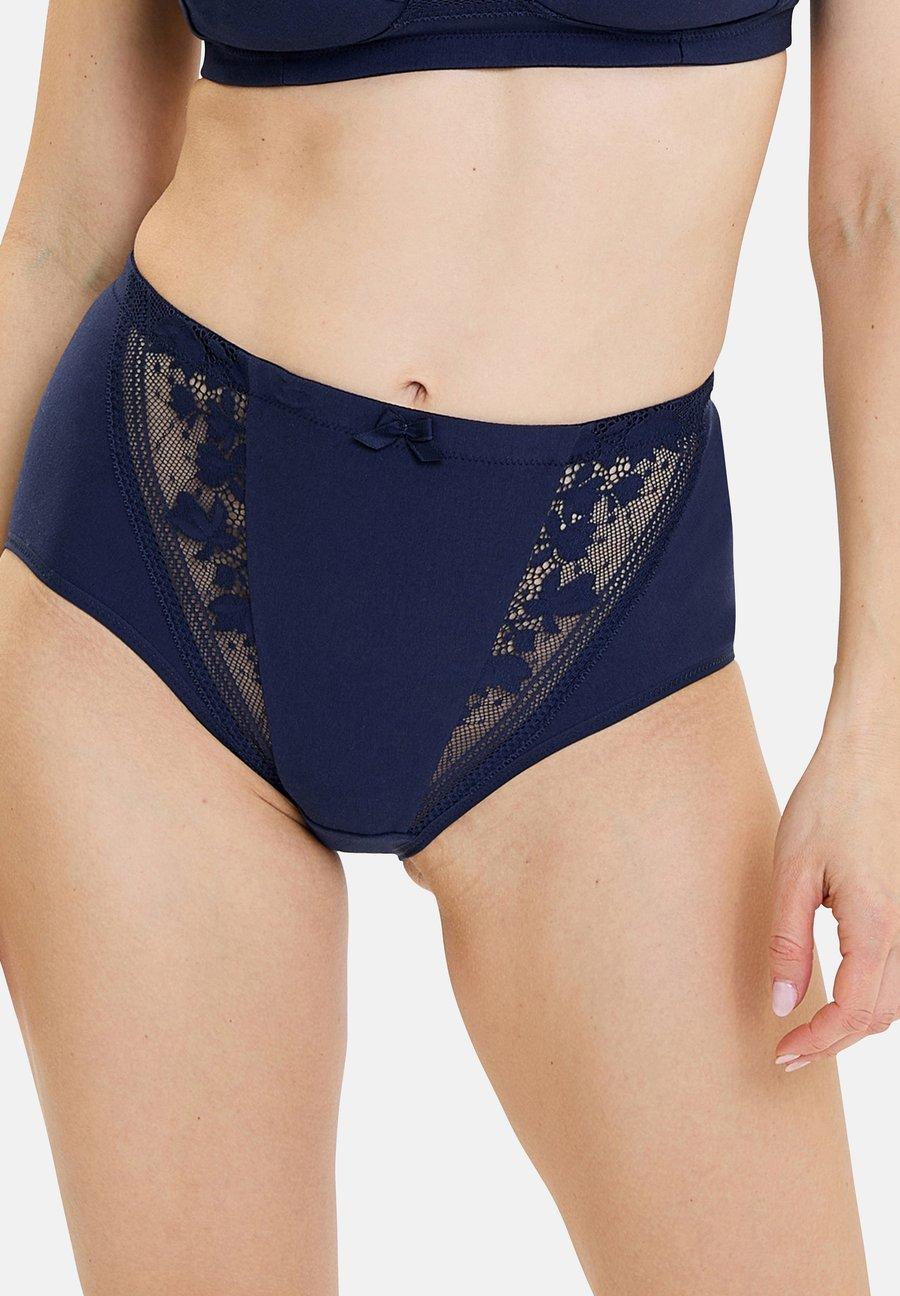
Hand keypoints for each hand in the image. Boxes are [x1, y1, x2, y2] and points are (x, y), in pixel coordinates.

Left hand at [769, 722, 899, 1070]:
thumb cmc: (828, 804)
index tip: (783, 1053)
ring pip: (898, 997)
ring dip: (858, 1022)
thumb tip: (784, 1003)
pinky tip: (842, 990)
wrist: (872, 755)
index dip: (819, 1042)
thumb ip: (788, 942)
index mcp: (877, 924)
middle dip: (836, 1041)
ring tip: (811, 1029)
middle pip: (881, 1015)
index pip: (854, 1012)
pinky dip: (874, 994)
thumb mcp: (792, 872)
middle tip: (791, 1051)